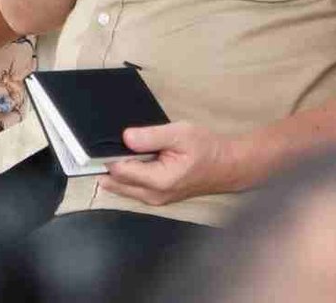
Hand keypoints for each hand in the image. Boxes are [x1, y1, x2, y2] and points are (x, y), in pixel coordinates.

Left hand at [100, 121, 247, 205]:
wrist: (227, 166)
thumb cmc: (206, 148)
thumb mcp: (181, 134)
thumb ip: (152, 136)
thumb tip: (125, 137)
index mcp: (158, 181)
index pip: (119, 170)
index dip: (111, 154)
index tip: (109, 138)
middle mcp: (152, 196)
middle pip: (115, 182)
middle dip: (110, 164)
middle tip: (114, 143)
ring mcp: (154, 200)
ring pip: (121, 187)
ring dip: (118, 170)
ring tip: (127, 149)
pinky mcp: (156, 199)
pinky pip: (131, 188)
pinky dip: (128, 175)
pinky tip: (135, 159)